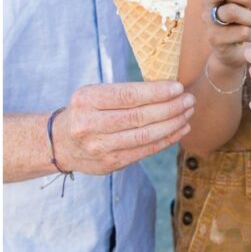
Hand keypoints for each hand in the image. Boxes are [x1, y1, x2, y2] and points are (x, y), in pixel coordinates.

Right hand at [51, 81, 194, 174]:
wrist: (61, 143)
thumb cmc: (86, 111)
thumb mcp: (93, 94)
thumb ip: (123, 93)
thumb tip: (166, 89)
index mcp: (86, 100)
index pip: (127, 95)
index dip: (156, 92)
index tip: (178, 87)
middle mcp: (90, 124)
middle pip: (139, 117)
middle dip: (170, 108)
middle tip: (190, 100)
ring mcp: (99, 147)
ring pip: (144, 136)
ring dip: (172, 124)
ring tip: (188, 113)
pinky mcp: (109, 164)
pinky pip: (144, 151)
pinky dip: (166, 140)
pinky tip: (180, 130)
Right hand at [202, 0, 250, 68]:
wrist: (238, 52)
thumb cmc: (245, 20)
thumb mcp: (245, 1)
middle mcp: (207, 4)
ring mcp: (209, 22)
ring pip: (230, 11)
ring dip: (249, 17)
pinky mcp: (215, 39)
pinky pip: (238, 31)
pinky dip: (249, 33)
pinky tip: (248, 36)